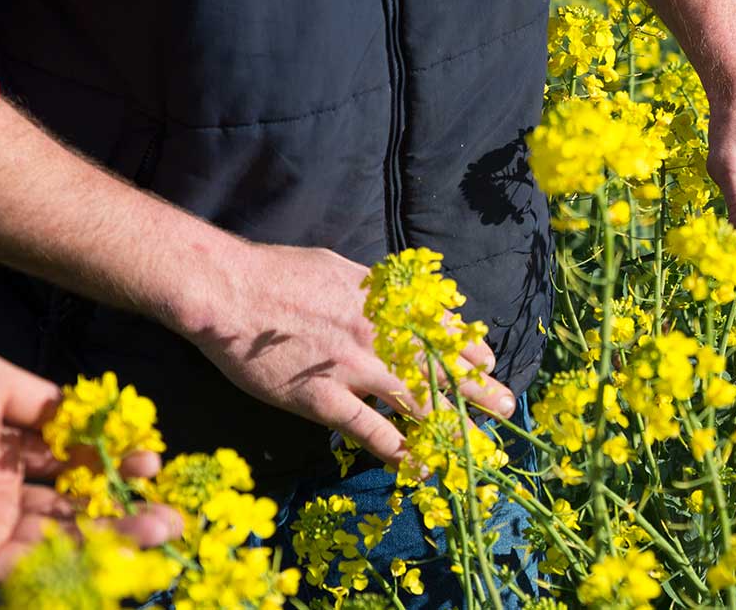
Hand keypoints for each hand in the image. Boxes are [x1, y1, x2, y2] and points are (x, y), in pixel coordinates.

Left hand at [0, 348, 180, 582]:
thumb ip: (44, 401)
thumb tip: (87, 414)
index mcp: (3, 444)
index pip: (71, 459)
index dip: (113, 460)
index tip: (151, 457)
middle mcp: (0, 487)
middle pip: (74, 503)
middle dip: (125, 505)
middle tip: (170, 508)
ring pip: (62, 536)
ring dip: (116, 535)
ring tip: (164, 528)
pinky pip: (30, 562)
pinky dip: (76, 557)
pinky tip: (120, 547)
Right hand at [180, 243, 515, 464]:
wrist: (229, 289)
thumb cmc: (278, 271)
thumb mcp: (340, 267)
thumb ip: (372, 287)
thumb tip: (394, 295)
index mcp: (385, 303)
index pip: (443, 330)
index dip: (470, 351)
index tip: (488, 366)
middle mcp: (380, 336)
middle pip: (441, 369)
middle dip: (477, 391)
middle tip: (506, 409)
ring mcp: (354, 369)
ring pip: (417, 403)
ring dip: (450, 427)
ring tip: (474, 448)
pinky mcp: (322, 398)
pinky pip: (370, 431)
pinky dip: (399, 452)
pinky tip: (418, 468)